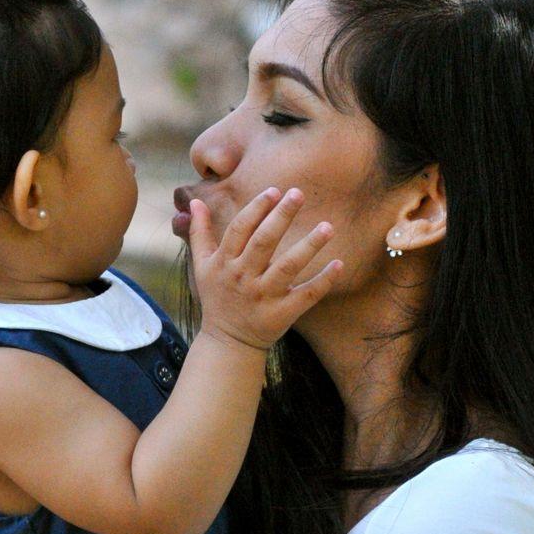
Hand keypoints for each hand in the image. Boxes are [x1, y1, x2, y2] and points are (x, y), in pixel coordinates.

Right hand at [188, 186, 341, 352]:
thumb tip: (195, 200)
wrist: (227, 342)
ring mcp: (264, 297)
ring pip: (288, 267)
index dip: (256, 209)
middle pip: (263, 243)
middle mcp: (243, 278)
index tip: (274, 191)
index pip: (240, 229)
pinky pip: (306, 295)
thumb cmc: (217, 297)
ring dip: (309, 246)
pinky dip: (324, 280)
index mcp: (224, 263)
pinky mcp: (282, 314)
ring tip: (328, 226)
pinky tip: (339, 263)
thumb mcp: (202, 266)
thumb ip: (199, 232)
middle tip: (298, 194)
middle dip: (281, 217)